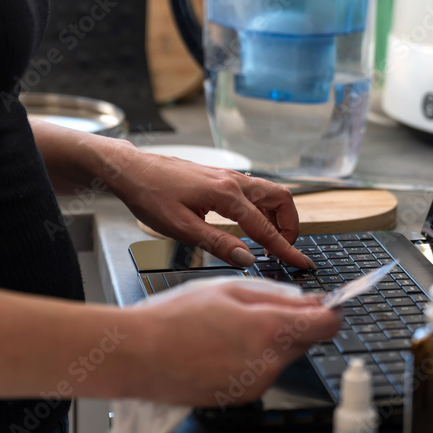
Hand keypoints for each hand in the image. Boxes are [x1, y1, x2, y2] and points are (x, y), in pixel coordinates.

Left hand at [113, 147, 314, 269]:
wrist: (131, 169)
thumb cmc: (150, 195)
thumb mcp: (181, 228)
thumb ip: (218, 244)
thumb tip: (247, 258)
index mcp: (226, 194)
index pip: (265, 227)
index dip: (286, 248)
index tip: (301, 262)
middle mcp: (233, 181)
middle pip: (281, 199)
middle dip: (289, 226)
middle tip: (282, 249)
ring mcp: (229, 177)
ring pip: (270, 194)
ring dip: (277, 217)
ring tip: (266, 242)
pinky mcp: (221, 179)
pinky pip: (254, 193)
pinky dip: (262, 210)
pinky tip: (249, 227)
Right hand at [126, 278, 339, 406]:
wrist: (137, 356)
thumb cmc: (174, 318)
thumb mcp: (228, 291)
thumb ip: (277, 297)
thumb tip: (313, 301)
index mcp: (269, 329)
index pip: (327, 326)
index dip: (330, 312)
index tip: (325, 305)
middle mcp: (269, 362)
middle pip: (306, 342)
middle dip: (294, 325)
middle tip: (260, 310)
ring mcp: (256, 384)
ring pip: (284, 358)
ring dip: (272, 342)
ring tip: (231, 330)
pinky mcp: (242, 397)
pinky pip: (263, 373)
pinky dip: (253, 360)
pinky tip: (222, 349)